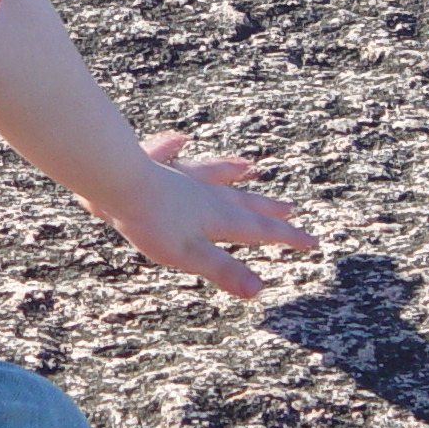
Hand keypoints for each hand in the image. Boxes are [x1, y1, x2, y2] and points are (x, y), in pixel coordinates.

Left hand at [85, 132, 318, 300]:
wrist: (116, 181)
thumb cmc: (149, 220)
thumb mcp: (188, 254)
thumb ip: (223, 269)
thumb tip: (259, 289)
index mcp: (214, 218)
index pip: (257, 231)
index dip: (286, 238)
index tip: (312, 241)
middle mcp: (202, 194)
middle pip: (241, 202)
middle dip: (267, 209)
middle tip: (292, 210)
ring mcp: (178, 178)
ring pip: (212, 175)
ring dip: (232, 173)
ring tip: (250, 167)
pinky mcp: (152, 167)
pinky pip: (168, 153)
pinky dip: (174, 146)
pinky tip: (181, 138)